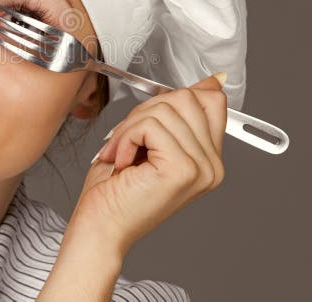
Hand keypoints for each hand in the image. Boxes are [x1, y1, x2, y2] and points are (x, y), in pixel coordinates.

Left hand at [70, 73, 227, 256]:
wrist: (100, 229)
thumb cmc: (114, 192)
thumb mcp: (149, 140)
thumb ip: (177, 113)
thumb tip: (211, 82)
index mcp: (208, 159)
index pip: (212, 100)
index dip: (173, 99)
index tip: (149, 120)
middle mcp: (212, 166)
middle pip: (187, 98)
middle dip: (144, 112)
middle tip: (127, 142)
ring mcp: (201, 169)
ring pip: (164, 109)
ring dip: (130, 128)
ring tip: (122, 155)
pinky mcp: (182, 169)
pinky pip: (150, 125)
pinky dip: (126, 138)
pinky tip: (123, 162)